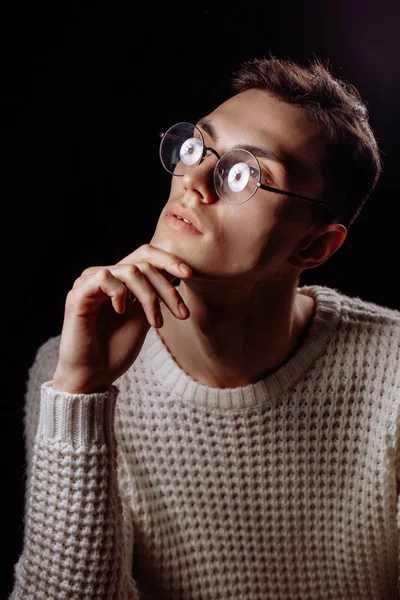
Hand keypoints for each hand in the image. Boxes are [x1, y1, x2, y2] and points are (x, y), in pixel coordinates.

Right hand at [52, 244, 191, 393]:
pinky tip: (121, 312)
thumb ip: (154, 295)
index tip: (190, 275)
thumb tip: (176, 273)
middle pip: (142, 263)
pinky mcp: (77, 293)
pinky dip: (120, 294)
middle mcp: (103, 276)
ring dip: (150, 297)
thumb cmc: (115, 349)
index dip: (169, 260)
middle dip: (167, 287)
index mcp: (118, 280)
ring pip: (130, 271)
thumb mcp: (144, 318)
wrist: (94, 375)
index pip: (145, 257)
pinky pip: (106, 278)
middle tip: (182, 313)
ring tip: (156, 324)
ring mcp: (88, 282)